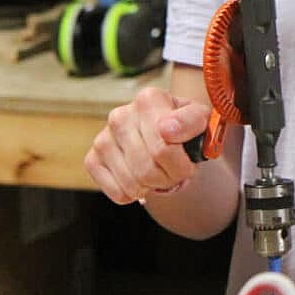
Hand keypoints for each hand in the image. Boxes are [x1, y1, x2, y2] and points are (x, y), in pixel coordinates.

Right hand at [84, 86, 210, 204]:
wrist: (168, 135)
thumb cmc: (186, 128)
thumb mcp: (202, 120)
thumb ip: (192, 121)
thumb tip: (166, 130)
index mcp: (148, 99)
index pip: (164, 149)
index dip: (181, 166)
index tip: (188, 164)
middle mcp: (121, 114)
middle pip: (147, 169)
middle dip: (168, 179)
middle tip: (176, 173)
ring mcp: (103, 137)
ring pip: (131, 184)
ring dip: (152, 188)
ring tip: (160, 174)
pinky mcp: (92, 158)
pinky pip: (116, 192)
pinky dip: (133, 195)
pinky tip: (140, 179)